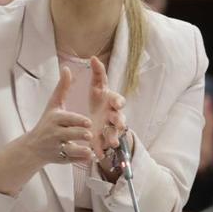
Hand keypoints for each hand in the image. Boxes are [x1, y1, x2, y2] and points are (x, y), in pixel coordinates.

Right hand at [30, 65, 94, 164]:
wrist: (33, 147)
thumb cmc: (46, 122)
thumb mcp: (53, 105)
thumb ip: (62, 88)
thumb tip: (67, 68)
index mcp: (55, 119)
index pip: (67, 119)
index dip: (78, 121)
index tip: (88, 122)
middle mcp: (54, 133)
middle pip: (70, 134)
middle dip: (80, 134)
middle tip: (90, 134)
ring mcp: (57, 147)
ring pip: (70, 149)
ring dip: (81, 149)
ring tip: (91, 148)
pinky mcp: (60, 159)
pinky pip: (72, 159)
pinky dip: (81, 159)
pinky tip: (89, 157)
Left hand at [88, 56, 126, 174]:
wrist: (96, 115)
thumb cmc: (99, 98)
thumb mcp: (97, 86)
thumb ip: (98, 73)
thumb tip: (93, 58)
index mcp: (112, 101)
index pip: (118, 100)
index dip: (118, 101)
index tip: (117, 103)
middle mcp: (113, 114)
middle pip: (119, 118)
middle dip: (119, 121)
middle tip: (117, 124)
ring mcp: (109, 127)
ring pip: (114, 133)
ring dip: (113, 137)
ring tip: (111, 142)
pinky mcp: (103, 138)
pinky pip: (104, 144)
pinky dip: (102, 149)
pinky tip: (99, 153)